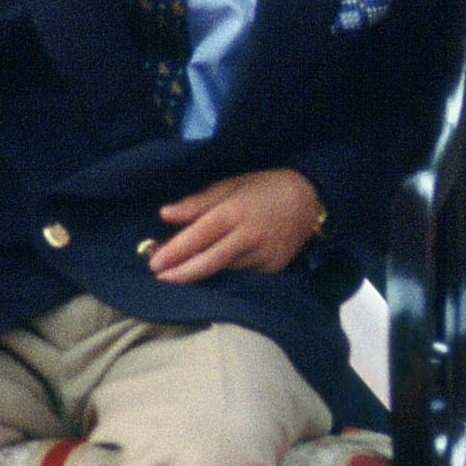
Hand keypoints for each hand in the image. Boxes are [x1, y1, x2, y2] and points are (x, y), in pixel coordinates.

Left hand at [150, 168, 324, 282]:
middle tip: (160, 280)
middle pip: (211, 261)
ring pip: (226, 270)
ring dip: (200, 274)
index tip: (155, 264)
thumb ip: (198, 202)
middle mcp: (251, 235)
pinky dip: (225, 274)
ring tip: (178, 274)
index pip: (200, 235)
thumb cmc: (265, 188)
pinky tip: (210, 275)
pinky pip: (243, 274)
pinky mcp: (275, 267)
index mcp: (237, 211)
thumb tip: (165, 214)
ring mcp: (265, 254)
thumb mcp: (232, 185)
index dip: (176, 251)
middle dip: (183, 273)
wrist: (310, 199)